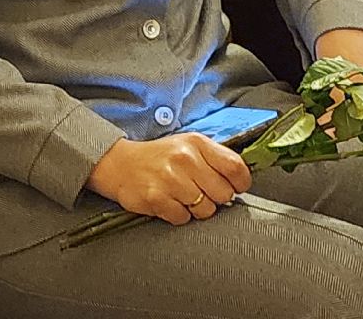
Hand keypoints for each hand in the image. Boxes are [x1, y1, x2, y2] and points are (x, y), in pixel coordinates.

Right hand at [87, 133, 251, 224]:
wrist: (121, 164)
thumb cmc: (160, 158)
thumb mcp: (189, 147)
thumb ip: (215, 159)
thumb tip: (241, 180)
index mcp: (197, 143)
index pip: (236, 167)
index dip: (240, 183)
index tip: (235, 187)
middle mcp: (185, 159)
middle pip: (223, 194)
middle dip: (215, 198)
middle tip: (201, 192)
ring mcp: (170, 179)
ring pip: (205, 210)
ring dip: (196, 209)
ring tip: (182, 196)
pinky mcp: (156, 198)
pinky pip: (183, 219)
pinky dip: (178, 215)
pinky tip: (169, 202)